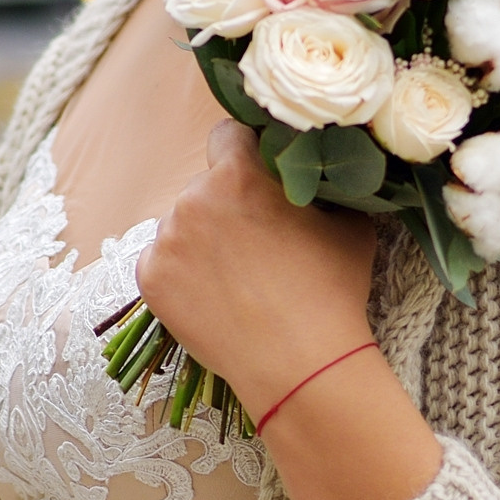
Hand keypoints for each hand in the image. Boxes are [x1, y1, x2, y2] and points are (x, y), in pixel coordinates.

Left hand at [136, 119, 377, 422]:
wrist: (300, 364)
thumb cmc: (331, 291)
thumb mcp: (350, 225)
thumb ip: (324, 189)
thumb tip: (322, 176)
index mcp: (239, 173)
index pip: (228, 136)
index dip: (244, 154)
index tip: (257, 179)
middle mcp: (193, 197)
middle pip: (204, 187)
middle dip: (225, 206)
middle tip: (255, 244)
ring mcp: (166, 240)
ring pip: (181, 227)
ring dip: (202, 242)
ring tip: (236, 280)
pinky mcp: (150, 279)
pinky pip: (162, 263)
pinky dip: (182, 276)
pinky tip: (214, 299)